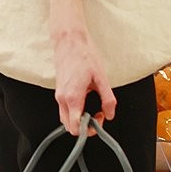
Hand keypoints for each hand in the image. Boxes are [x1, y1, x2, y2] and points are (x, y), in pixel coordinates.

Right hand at [49, 0, 115, 135]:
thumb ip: (107, 99)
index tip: (100, 120)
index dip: (89, 130)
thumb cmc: (84, 56)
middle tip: (100, 113)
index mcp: (73, 98)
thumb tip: (110, 114)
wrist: (69, 41)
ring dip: (80, 119)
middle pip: (70, 127)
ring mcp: (59, 95)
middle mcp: (63, 99)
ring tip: (95, 106)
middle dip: (85, 126)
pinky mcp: (60, 91)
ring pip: (66, 119)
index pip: (75, 128)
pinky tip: (87, 99)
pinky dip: (75, 111)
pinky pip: (65, 109)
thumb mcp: (102, 78)